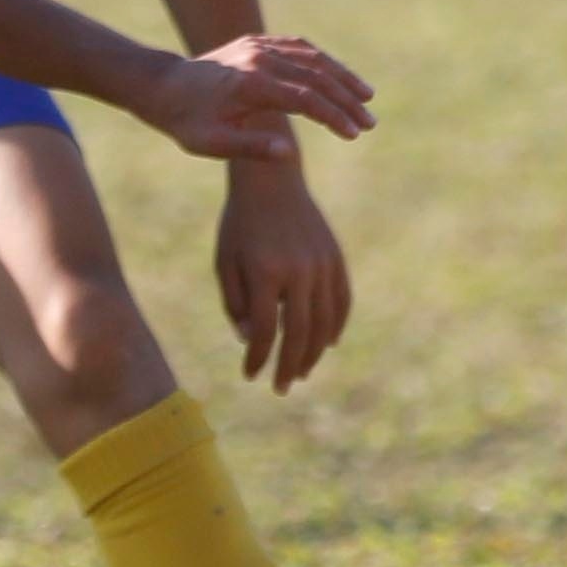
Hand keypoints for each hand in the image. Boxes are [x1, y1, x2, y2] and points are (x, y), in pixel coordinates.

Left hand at [140, 34, 374, 166]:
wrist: (162, 86)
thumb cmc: (185, 121)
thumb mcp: (211, 144)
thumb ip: (251, 148)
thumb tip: (290, 154)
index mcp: (251, 84)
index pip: (305, 99)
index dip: (333, 116)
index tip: (354, 133)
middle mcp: (259, 58)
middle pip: (315, 76)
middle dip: (346, 100)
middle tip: (370, 123)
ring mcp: (259, 46)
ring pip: (312, 57)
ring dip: (341, 76)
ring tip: (366, 96)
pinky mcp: (257, 42)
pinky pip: (297, 46)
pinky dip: (321, 60)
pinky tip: (337, 75)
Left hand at [216, 155, 353, 392]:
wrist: (272, 179)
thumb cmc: (240, 223)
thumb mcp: (225, 261)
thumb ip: (235, 304)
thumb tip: (248, 341)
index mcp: (265, 272)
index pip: (262, 331)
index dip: (256, 358)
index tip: (250, 376)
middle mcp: (297, 271)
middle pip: (298, 334)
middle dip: (289, 366)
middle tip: (281, 387)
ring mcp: (321, 264)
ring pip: (324, 322)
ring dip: (314, 353)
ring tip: (301, 372)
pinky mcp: (335, 257)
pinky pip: (341, 300)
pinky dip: (336, 325)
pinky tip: (327, 344)